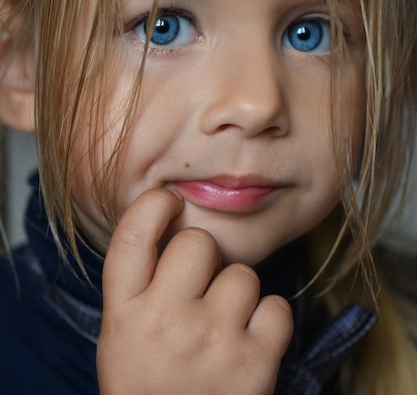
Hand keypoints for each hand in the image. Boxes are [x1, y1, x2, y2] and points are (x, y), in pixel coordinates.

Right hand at [97, 189, 292, 394]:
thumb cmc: (150, 383)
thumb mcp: (123, 333)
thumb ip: (141, 281)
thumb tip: (175, 215)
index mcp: (124, 313)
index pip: (133, 234)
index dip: (155, 205)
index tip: (170, 203)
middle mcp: (165, 321)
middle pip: (199, 243)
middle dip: (204, 258)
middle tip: (199, 289)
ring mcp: (211, 341)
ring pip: (243, 275)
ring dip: (238, 295)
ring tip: (222, 328)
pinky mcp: (255, 364)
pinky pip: (277, 307)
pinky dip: (269, 322)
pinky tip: (249, 343)